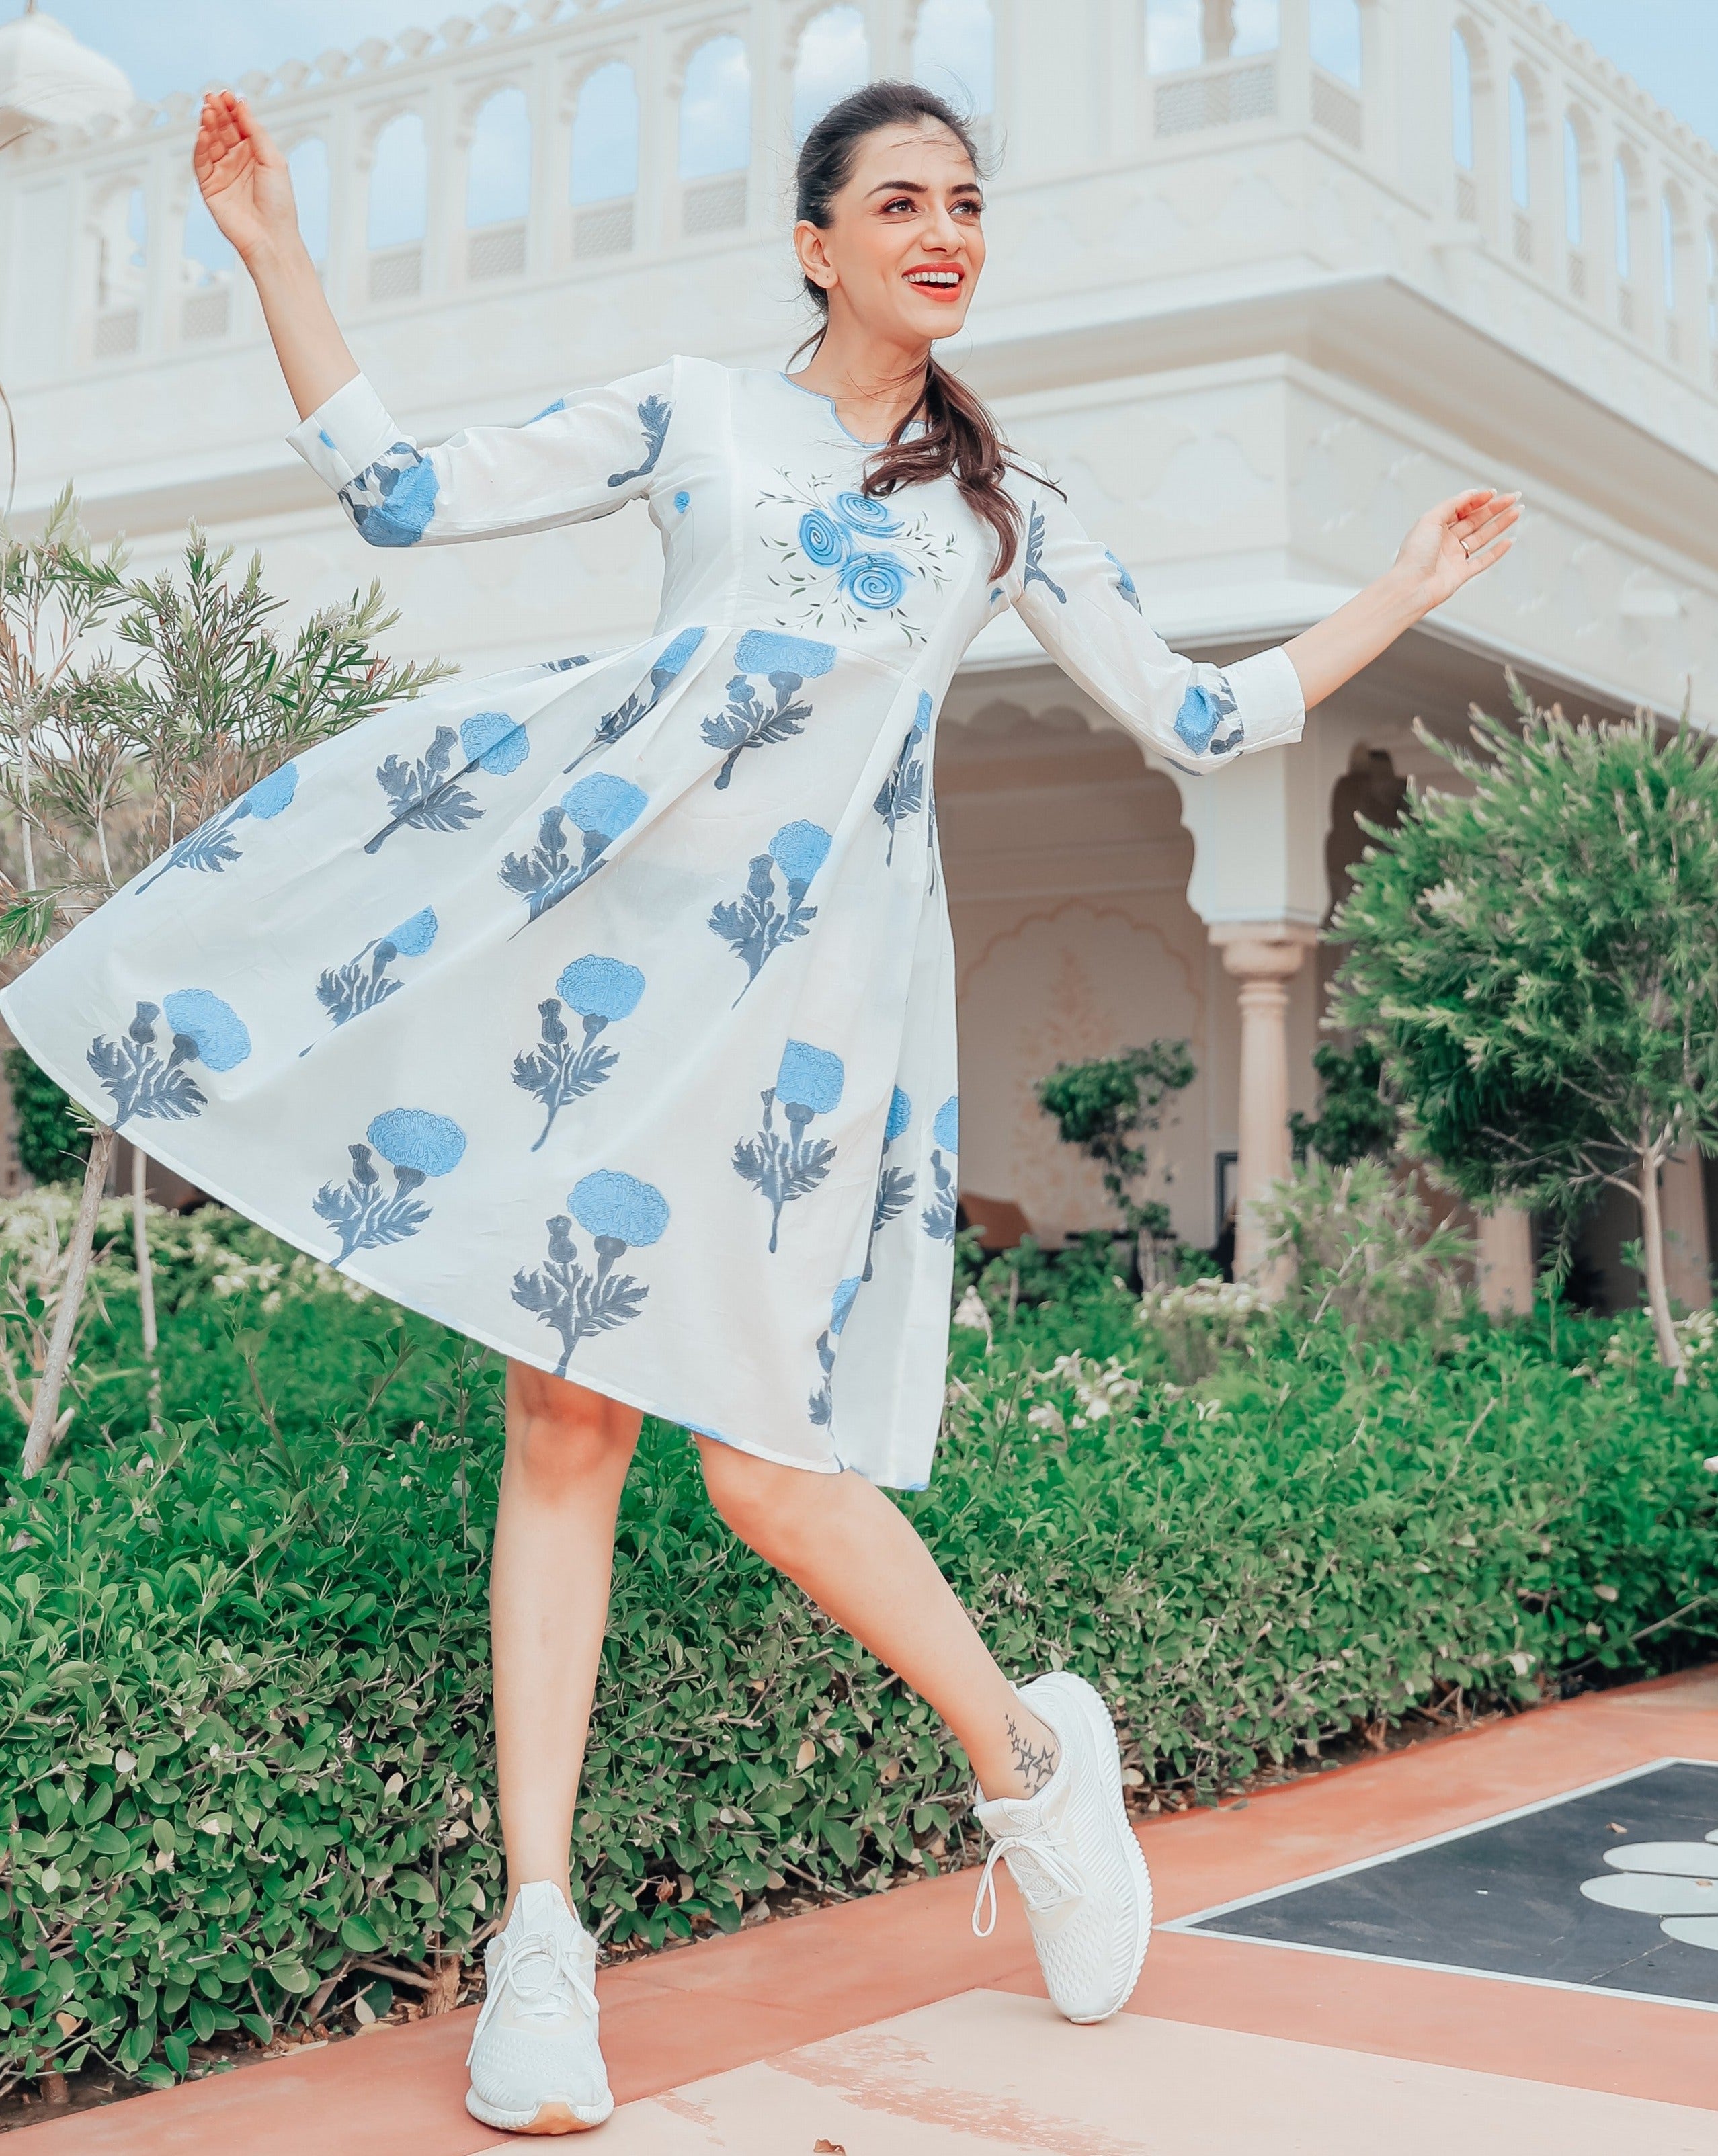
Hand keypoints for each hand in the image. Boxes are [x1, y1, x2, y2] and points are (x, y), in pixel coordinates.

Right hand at [194, 90, 299, 266]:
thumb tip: (241, 104)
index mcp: (255, 154)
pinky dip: (200, 147)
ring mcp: (222, 173)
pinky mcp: (209, 186)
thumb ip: (256, 132)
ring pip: (210, 143)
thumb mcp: (273, 160)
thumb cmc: (279, 204)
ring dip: (208, 125)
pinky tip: (203, 133)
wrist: (271, 237)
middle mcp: (237, 161)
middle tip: (212, 98)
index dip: (232, 109)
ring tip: (207, 111)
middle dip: (217, 112)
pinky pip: (201, 162)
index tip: (227, 95)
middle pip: (223, 130)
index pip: (239, 125)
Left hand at [1392, 487, 1521, 614]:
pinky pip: (1484, 560)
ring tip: (1516, 512)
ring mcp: (1455, 557)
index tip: (1493, 493)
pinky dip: (1497, 551)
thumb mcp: (1430, 520)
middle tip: (1513, 498)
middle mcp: (1446, 542)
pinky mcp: (1462, 574)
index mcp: (1435, 528)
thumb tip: (1470, 494)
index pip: (1461, 509)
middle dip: (1495, 508)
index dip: (1477, 500)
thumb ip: (1451, 505)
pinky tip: (1509, 540)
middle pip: (1475, 521)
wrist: (1411, 587)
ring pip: (1483, 537)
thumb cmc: (1414, 555)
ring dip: (1500, 524)